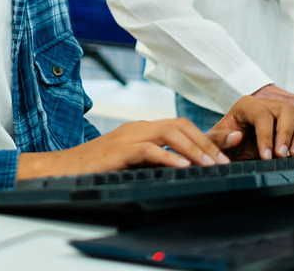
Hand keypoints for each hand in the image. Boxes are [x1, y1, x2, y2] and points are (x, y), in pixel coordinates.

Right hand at [17, 118, 230, 179]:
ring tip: (210, 164)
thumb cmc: (98, 167)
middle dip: (206, 141)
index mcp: (143, 128)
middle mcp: (138, 127)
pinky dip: (168, 156)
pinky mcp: (119, 150)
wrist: (64, 169)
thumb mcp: (131, 161)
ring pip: (169, 132)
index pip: (181, 125)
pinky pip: (149, 149)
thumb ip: (153, 159)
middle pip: (180, 125)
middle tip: (224, 161)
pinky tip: (181, 166)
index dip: (206, 135)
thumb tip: (182, 167)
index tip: (228, 147)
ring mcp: (128, 136)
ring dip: (193, 149)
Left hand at [208, 95, 293, 160]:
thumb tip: (237, 136)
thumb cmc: (225, 144)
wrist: (233, 149)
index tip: (267, 157)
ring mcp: (282, 112)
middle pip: (286, 110)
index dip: (266, 136)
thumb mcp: (215, 141)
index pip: (262, 114)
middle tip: (283, 156)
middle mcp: (267, 104)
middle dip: (287, 135)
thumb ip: (219, 139)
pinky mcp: (293, 122)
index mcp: (246, 105)